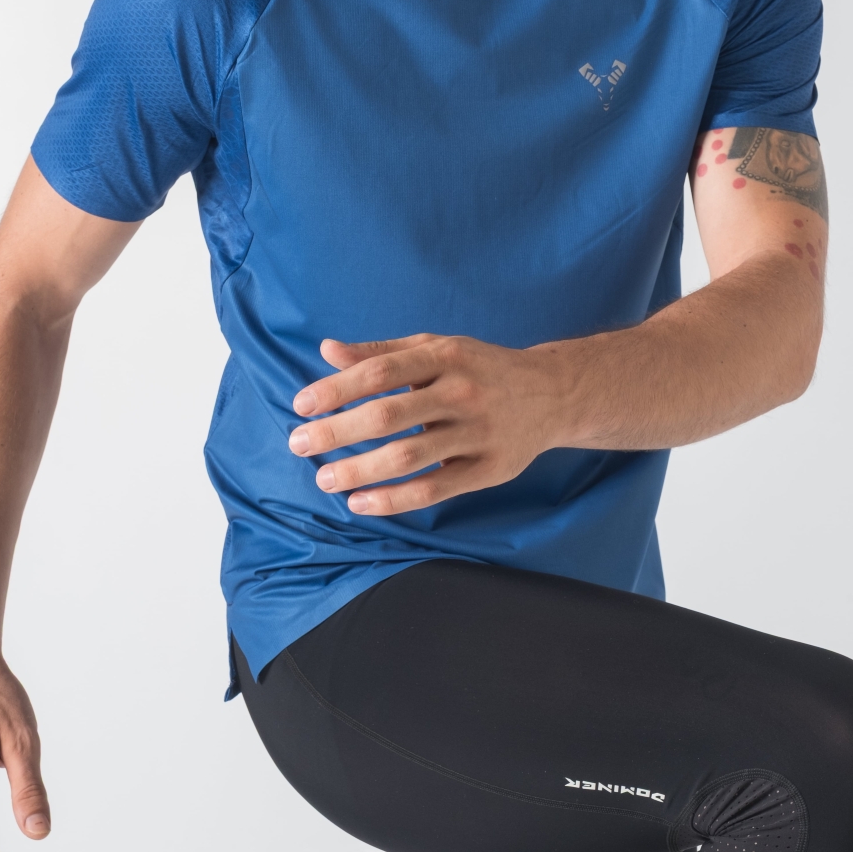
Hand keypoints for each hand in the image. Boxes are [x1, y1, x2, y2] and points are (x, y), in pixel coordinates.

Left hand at [288, 334, 564, 515]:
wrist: (553, 393)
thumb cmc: (480, 367)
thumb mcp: (435, 348)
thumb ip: (381, 353)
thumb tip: (326, 350)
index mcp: (445, 356)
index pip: (380, 372)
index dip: (337, 389)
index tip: (301, 406)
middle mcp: (462, 391)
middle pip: (389, 415)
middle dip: (337, 432)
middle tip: (299, 444)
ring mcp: (478, 432)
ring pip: (409, 456)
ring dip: (360, 470)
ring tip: (324, 479)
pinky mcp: (490, 469)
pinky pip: (436, 489)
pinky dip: (395, 499)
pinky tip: (361, 503)